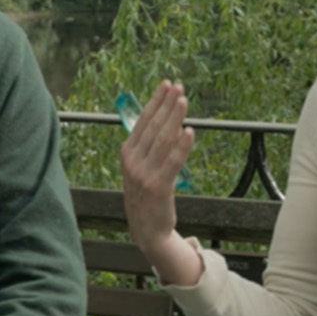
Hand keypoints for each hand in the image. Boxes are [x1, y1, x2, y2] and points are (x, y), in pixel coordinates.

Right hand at [119, 80, 202, 284]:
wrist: (147, 230)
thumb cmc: (146, 195)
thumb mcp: (138, 168)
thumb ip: (147, 146)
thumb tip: (164, 121)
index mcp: (127, 154)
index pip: (142, 121)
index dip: (156, 101)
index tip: (167, 85)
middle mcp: (133, 162)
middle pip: (153, 126)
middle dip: (167, 104)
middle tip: (178, 86)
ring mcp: (144, 174)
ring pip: (163, 139)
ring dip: (174, 117)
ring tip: (184, 100)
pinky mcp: (159, 186)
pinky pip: (172, 162)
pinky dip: (182, 145)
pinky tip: (190, 132)